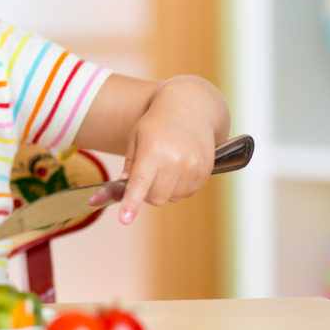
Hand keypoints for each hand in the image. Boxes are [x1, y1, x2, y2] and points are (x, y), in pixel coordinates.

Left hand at [115, 76, 227, 223]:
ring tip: (164, 167)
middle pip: (155, 198)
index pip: (139, 183)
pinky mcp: (205, 171)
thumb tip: (125, 186)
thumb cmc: (156, 123)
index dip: (131, 203)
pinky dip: (179, 187)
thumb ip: (130, 164)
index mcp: (152, 150)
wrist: (189, 108)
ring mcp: (193, 166)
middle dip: (146, 194)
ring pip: (171, 198)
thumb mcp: (136, 137)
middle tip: (146, 177)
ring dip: (164, 191)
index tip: (124, 220)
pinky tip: (178, 168)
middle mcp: (174, 160)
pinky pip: (187, 193)